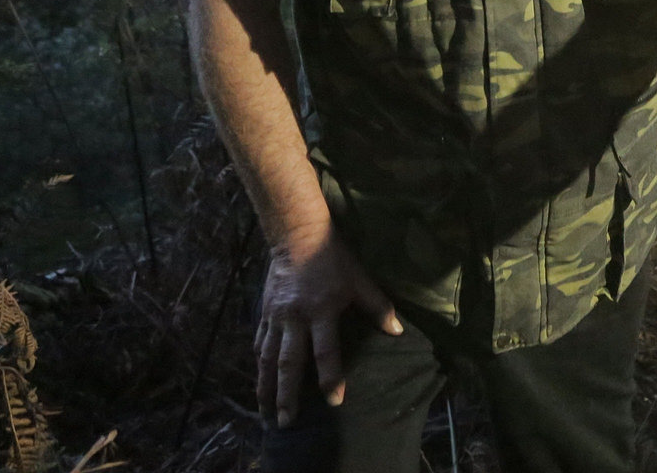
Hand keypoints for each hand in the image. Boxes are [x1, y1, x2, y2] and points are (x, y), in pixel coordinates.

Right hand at [255, 229, 401, 427]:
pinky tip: (259, 380)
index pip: (325, 352)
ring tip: (266, 411)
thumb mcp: (360, 280)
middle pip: (289, 363)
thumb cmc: (334, 259)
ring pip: (267, 358)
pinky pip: (259, 343)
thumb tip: (397, 331)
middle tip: (287, 421)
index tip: (334, 401)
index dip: (330, 377)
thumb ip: (378, 306)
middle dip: (287, 394)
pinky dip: (259, 364)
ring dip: (266, 386)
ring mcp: (276, 316)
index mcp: (321, 311)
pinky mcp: (264, 312)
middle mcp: (295, 318)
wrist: (297, 236)